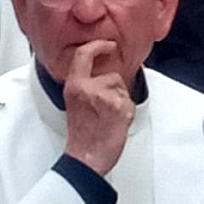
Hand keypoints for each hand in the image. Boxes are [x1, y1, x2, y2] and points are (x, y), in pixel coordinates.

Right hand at [62, 40, 132, 175]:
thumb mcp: (76, 103)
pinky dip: (127, 113)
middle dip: (115, 91)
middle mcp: (87, 88)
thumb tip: (104, 76)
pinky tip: (115, 124)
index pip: (83, 55)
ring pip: (122, 89)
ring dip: (121, 102)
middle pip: (112, 76)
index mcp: (74, 86)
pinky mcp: (118, 107)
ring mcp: (104, 97)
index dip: (98, 46)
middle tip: (106, 110)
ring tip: (108, 118)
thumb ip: (86, 87)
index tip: (108, 45)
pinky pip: (130, 102)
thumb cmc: (82, 135)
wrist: (86, 158)